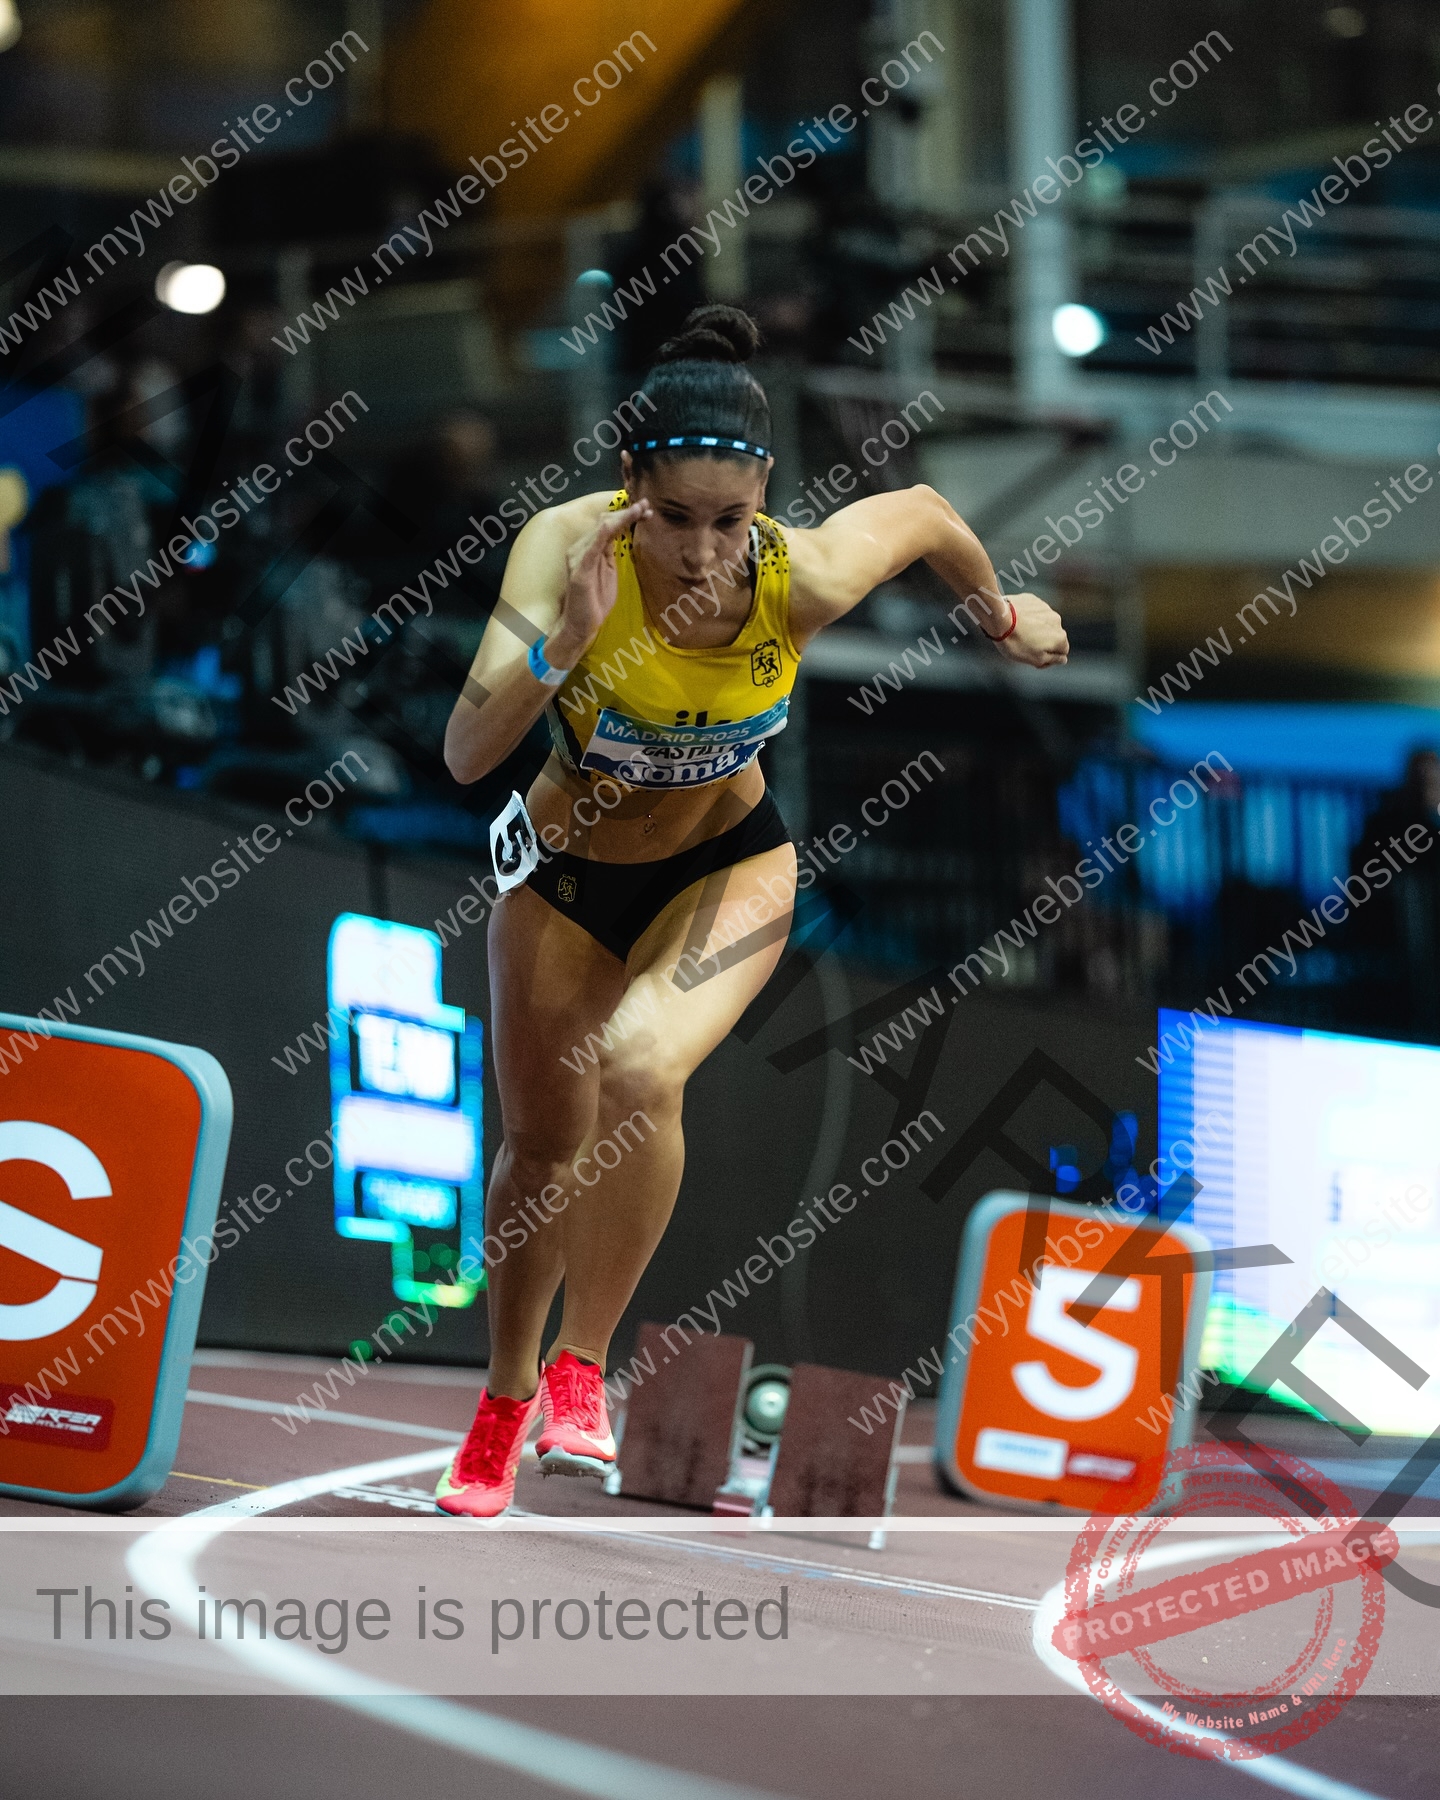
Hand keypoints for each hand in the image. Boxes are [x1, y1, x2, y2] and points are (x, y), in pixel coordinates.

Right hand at [550, 498, 651, 662]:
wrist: (581, 625)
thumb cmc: (595, 600)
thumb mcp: (608, 571)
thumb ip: (610, 552)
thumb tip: (620, 533)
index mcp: (589, 547)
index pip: (608, 524)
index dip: (626, 515)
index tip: (647, 510)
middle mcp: (581, 548)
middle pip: (604, 521)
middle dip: (627, 512)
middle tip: (647, 506)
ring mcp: (578, 558)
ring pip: (600, 530)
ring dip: (620, 518)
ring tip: (638, 510)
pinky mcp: (579, 571)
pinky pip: (591, 549)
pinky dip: (601, 535)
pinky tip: (611, 525)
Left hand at [990, 591, 1067, 667]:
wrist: (999, 619)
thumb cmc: (1016, 643)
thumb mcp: (1035, 659)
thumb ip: (1053, 660)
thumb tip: (1063, 659)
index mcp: (1060, 638)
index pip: (1062, 651)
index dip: (1050, 657)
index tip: (1035, 657)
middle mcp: (1057, 621)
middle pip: (1054, 636)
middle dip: (1043, 641)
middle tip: (1024, 645)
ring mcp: (1046, 608)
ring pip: (1044, 622)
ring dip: (1035, 628)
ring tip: (1018, 632)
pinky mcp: (1034, 600)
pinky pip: (1033, 612)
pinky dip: (1027, 617)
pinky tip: (1015, 621)